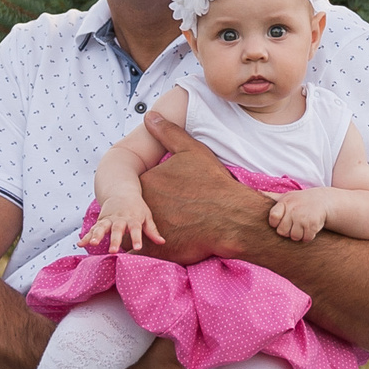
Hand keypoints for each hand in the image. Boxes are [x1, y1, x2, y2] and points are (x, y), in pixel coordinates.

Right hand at [83, 196, 162, 252]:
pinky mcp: (100, 221)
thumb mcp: (146, 216)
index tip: (138, 247)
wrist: (120, 190)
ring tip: (93, 244)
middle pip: (117, 229)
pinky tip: (80, 244)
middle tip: (113, 251)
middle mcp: (119, 219)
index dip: (137, 238)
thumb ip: (152, 230)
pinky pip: (92, 229)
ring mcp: (108, 219)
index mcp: (133, 218)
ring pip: (102, 228)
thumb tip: (163, 242)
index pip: (136, 229)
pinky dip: (86, 236)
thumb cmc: (137, 207)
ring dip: (97, 236)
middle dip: (115, 240)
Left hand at [136, 114, 270, 263]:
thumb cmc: (213, 184)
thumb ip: (167, 133)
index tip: (168, 194)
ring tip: (173, 227)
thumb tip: (149, 115)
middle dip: (148, 211)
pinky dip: (155, 249)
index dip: (152, 191)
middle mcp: (140, 207)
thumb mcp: (191, 151)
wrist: (233, 219)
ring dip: (147, 231)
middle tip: (175, 211)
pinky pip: (147, 252)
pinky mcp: (157, 252)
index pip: (135, 188)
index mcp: (144, 183)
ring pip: (138, 232)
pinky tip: (173, 242)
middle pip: (135, 210)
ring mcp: (147, 231)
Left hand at [267, 188, 333, 241]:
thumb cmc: (301, 201)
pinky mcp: (313, 224)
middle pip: (282, 231)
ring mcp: (303, 217)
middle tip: (294, 224)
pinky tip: (309, 228)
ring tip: (302, 226)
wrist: (323, 200)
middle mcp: (293, 210)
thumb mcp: (287, 196)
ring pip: (294, 237)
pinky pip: (305, 238)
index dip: (275, 223)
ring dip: (298, 234)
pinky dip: (308, 236)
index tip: (281, 221)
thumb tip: (257, 191)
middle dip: (288, 231)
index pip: (273, 217)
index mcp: (285, 203)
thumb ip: (272, 196)